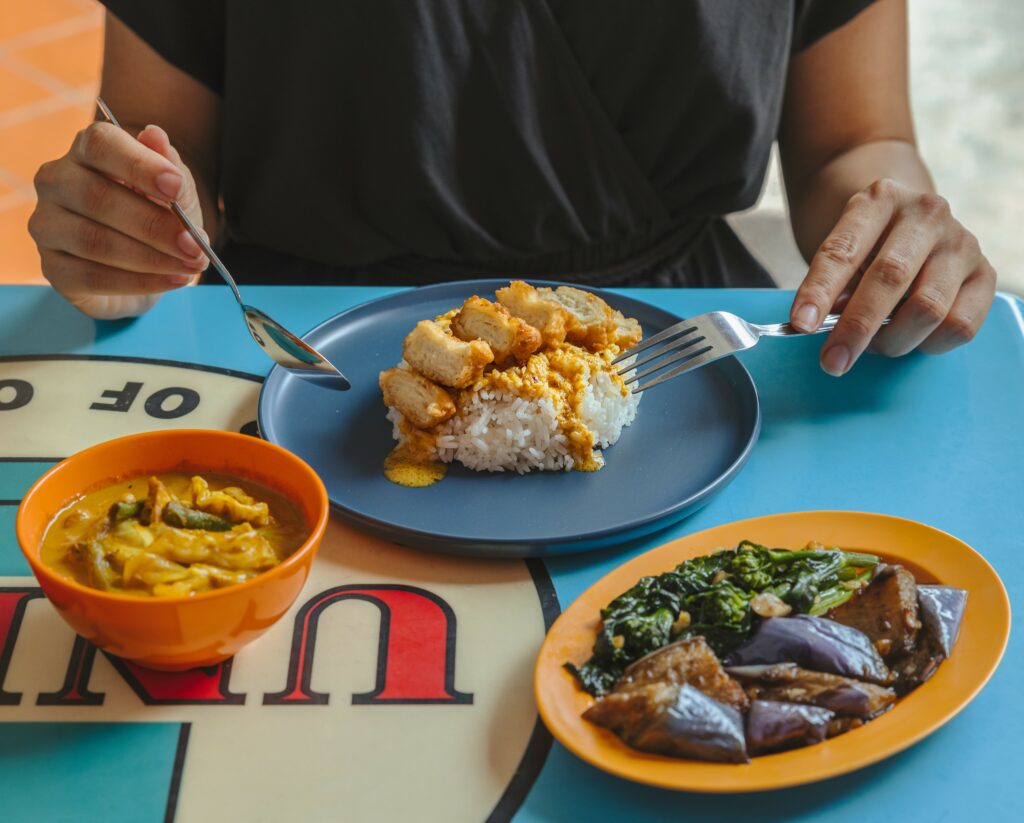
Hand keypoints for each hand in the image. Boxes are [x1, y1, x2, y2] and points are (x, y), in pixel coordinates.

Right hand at [29, 122, 208, 319]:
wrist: (144, 274)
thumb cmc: (157, 222)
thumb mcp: (177, 197)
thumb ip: (172, 171)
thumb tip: (157, 136)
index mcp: (86, 152)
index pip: (101, 144)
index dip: (139, 165)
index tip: (175, 187)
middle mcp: (56, 182)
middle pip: (97, 197)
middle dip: (154, 225)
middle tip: (195, 245)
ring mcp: (48, 225)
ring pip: (94, 241)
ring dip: (151, 257)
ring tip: (190, 265)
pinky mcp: (53, 268)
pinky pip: (93, 277)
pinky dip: (140, 282)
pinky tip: (173, 280)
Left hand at [789, 178, 995, 375]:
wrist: (915, 223)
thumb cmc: (870, 245)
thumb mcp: (845, 251)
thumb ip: (834, 285)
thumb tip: (822, 324)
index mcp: (880, 200)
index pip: (844, 250)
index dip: (820, 291)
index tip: (802, 324)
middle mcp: (926, 214)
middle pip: (889, 278)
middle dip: (855, 328)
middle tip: (832, 362)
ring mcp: (961, 243)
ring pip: (927, 308)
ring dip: (892, 340)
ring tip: (873, 345)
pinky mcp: (986, 274)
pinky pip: (959, 326)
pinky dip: (928, 344)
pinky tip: (911, 339)